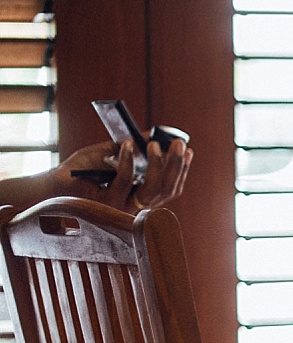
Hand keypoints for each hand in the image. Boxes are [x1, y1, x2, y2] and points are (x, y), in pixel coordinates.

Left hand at [53, 138, 191, 210]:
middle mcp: (136, 206)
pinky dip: (128, 161)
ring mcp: (123, 207)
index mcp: (141, 197)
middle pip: (166, 190)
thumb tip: (152, 134)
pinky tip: (128, 145)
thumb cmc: (83, 170)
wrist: (55, 183)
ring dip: (157, 164)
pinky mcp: (108, 204)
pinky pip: (124, 181)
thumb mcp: (111, 154)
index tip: (188, 151)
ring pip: (151, 189)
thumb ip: (132, 148)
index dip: (181, 170)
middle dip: (176, 165)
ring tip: (155, 144)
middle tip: (179, 144)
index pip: (170, 188)